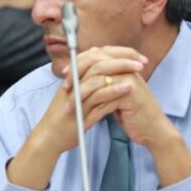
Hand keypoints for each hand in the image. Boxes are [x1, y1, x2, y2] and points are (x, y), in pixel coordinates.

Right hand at [7, 45, 190, 188]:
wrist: (50, 138)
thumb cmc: (65, 119)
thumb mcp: (77, 97)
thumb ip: (89, 86)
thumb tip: (107, 77)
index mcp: (73, 77)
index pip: (95, 55)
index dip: (117, 53)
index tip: (135, 57)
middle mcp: (73, 82)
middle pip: (98, 59)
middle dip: (122, 57)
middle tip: (141, 60)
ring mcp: (75, 95)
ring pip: (99, 74)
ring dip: (121, 69)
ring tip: (139, 69)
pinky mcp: (79, 110)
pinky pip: (98, 96)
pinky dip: (114, 90)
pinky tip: (129, 87)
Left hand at [63, 47, 190, 185]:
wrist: (152, 129)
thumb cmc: (130, 111)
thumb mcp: (113, 91)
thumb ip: (101, 79)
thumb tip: (76, 72)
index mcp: (122, 64)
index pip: (96, 54)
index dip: (78, 62)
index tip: (64, 72)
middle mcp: (126, 69)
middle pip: (95, 64)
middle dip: (76, 76)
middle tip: (64, 89)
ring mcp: (129, 81)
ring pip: (96, 83)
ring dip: (80, 98)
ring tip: (69, 110)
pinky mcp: (130, 96)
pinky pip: (104, 102)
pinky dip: (91, 113)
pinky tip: (83, 122)